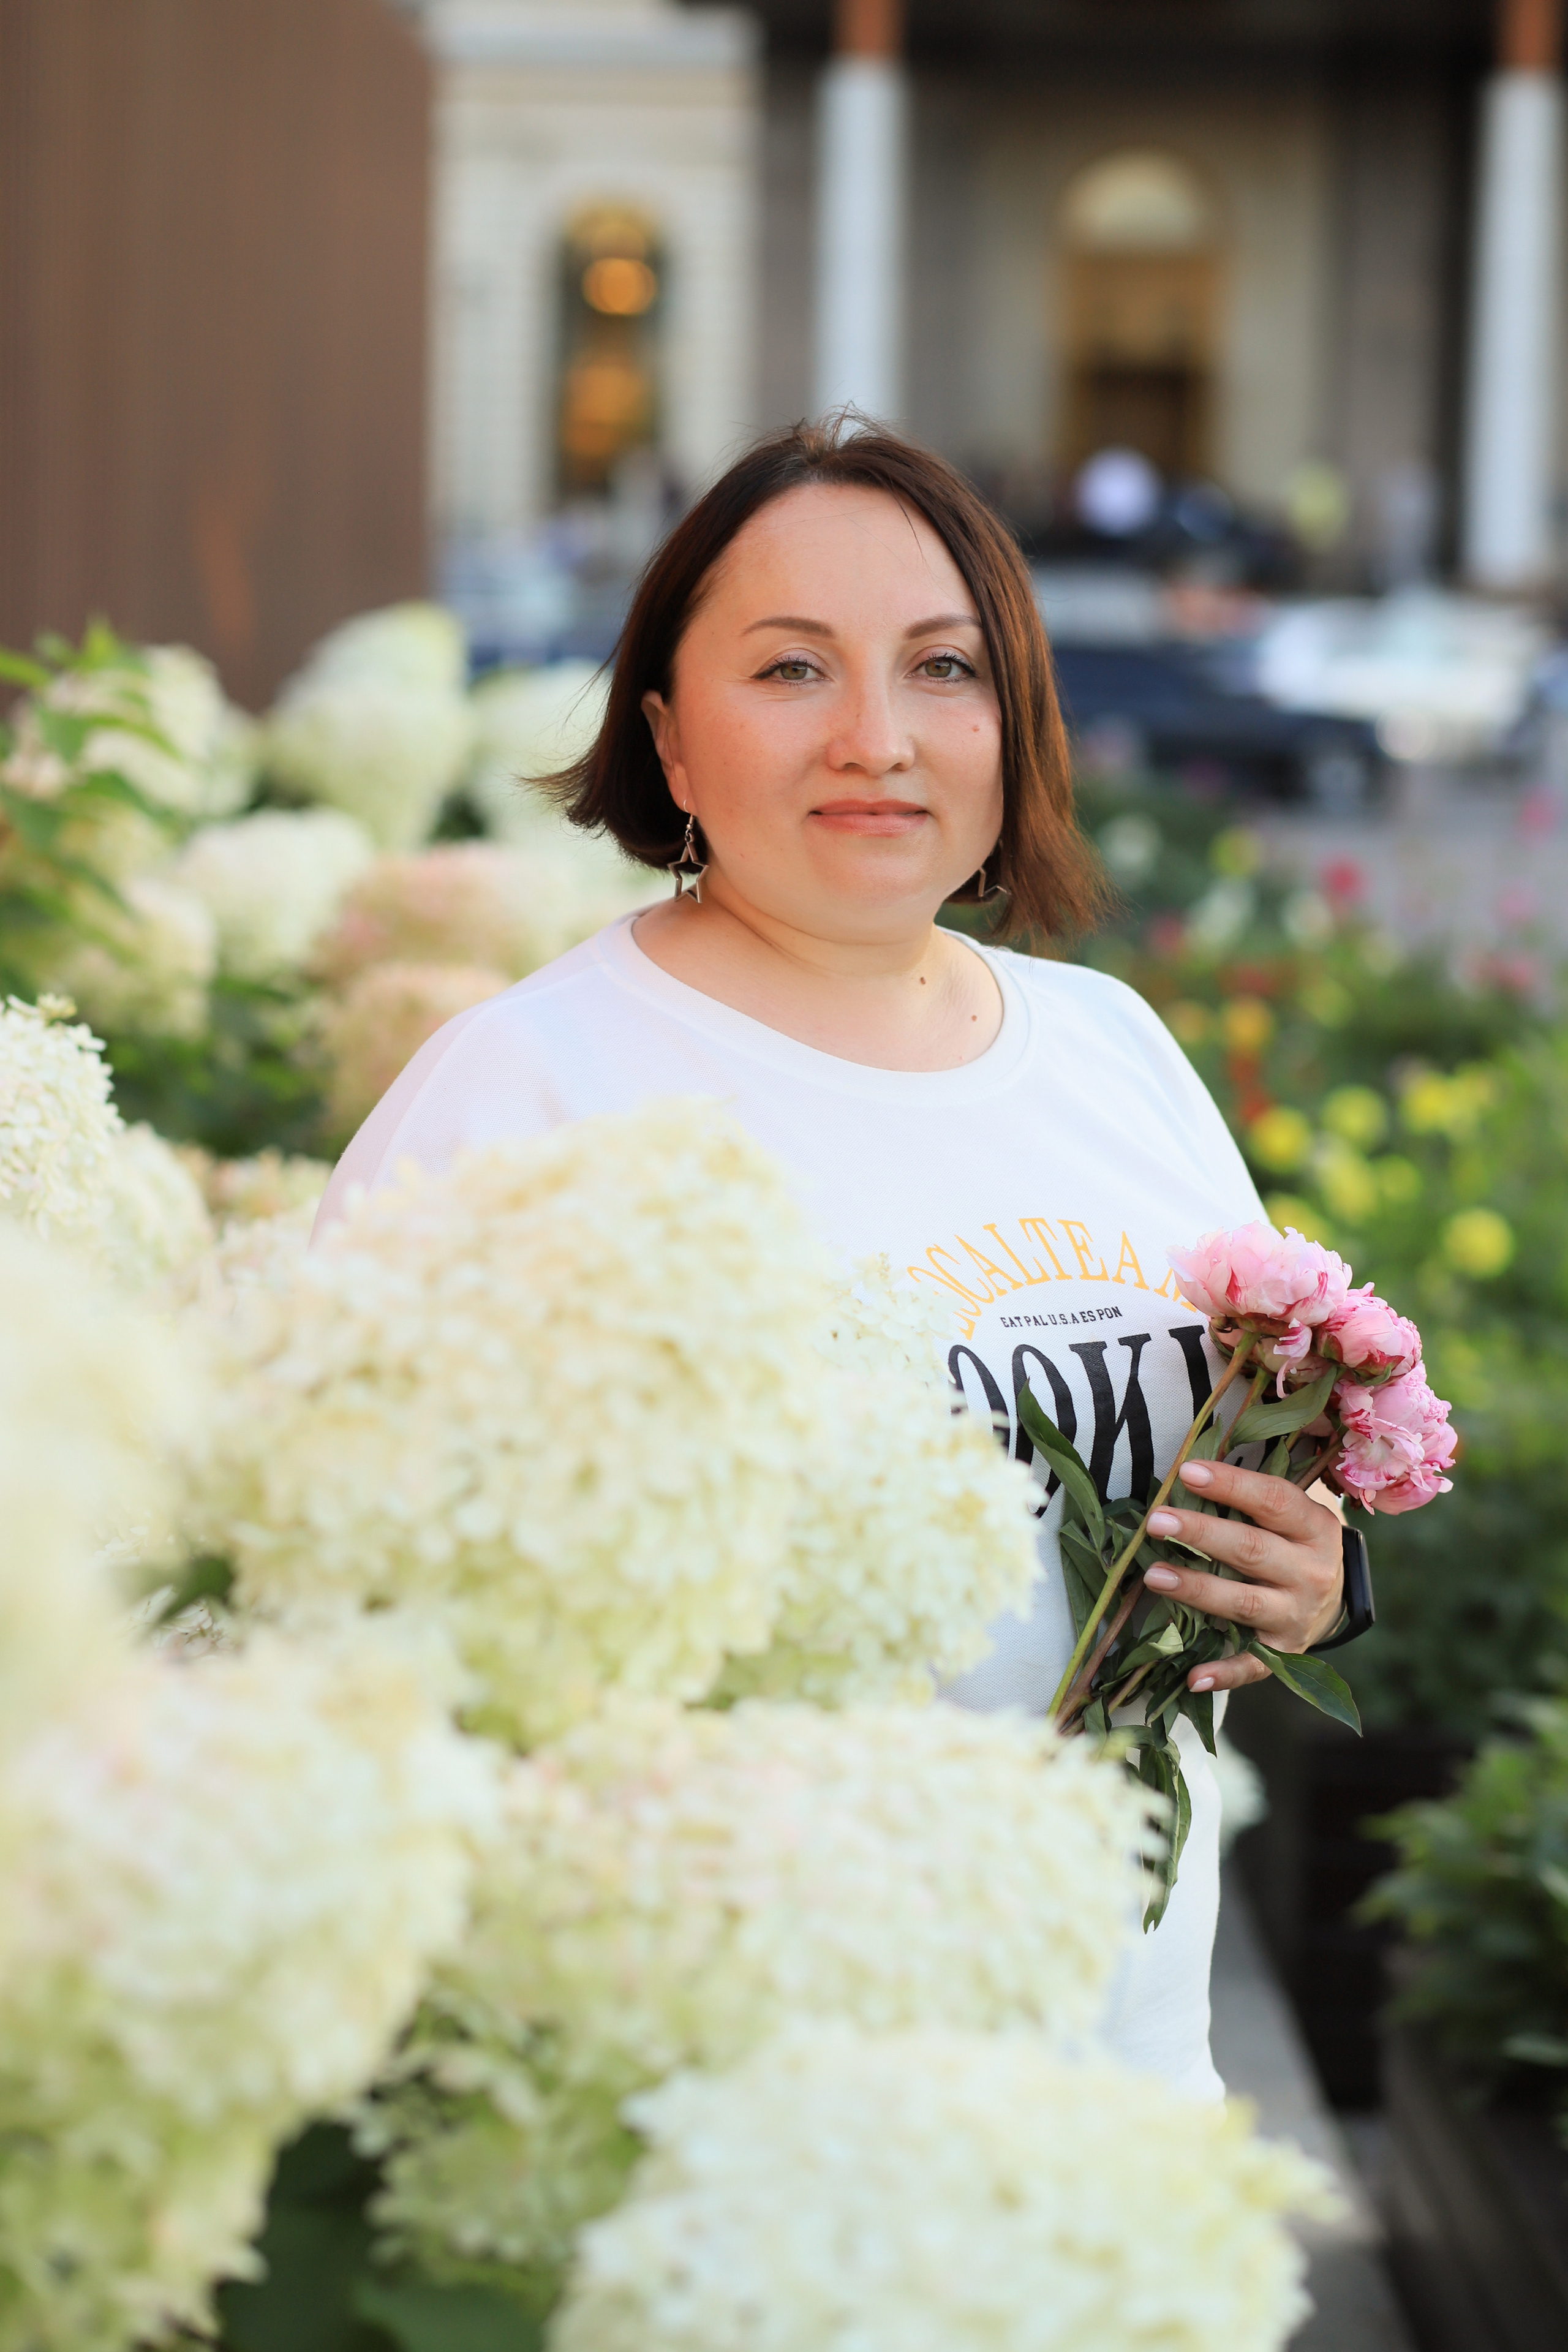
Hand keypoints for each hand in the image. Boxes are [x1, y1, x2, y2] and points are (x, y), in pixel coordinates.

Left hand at [1141, 1458, 1344, 1694]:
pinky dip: (1225, 1674)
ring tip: (1154, 1576)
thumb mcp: (1289, 1515)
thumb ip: (1249, 1499)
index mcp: (1315, 1528)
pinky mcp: (1285, 1652)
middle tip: (1156, 1521)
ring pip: (1244, 1602)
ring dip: (1198, 1590)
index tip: (1186, 1472)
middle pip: (1252, 1550)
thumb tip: (1185, 1476)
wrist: (1334, 1599)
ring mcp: (1298, 1615)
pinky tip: (1194, 1677)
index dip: (1230, 1485)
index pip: (1273, 1500)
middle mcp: (1311, 1573)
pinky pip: (1253, 1665)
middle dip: (1201, 1533)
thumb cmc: (1293, 1542)